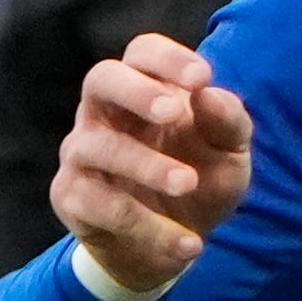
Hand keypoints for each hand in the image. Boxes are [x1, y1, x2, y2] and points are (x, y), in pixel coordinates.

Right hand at [54, 32, 253, 299]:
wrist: (172, 247)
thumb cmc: (200, 182)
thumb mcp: (230, 157)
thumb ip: (228, 124)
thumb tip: (209, 95)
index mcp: (143, 90)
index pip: (143, 53)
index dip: (167, 59)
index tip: (202, 77)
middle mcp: (103, 113)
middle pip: (101, 79)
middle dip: (135, 92)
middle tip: (172, 112)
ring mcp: (82, 153)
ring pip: (101, 146)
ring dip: (147, 164)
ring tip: (188, 183)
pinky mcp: (71, 197)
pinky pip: (102, 205)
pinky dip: (149, 226)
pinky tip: (188, 243)